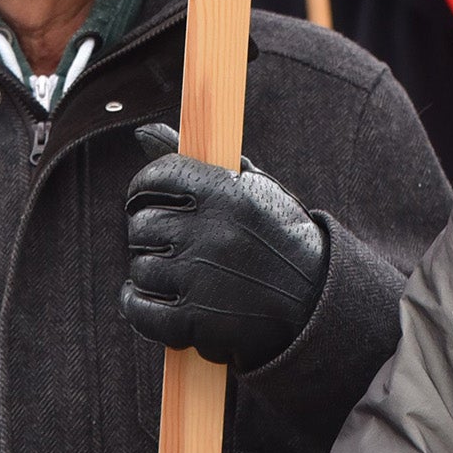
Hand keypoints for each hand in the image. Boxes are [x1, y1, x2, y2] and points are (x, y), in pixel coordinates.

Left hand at [120, 123, 326, 371]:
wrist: (314, 300)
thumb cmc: (276, 236)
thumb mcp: (248, 186)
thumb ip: (194, 159)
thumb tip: (144, 131)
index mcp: (226, 191)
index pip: (157, 176)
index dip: (143, 187)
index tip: (145, 198)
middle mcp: (212, 231)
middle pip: (142, 224)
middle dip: (147, 232)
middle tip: (162, 240)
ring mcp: (203, 278)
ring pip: (141, 267)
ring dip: (147, 271)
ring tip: (169, 271)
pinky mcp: (197, 321)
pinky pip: (141, 310)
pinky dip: (138, 305)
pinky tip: (151, 299)